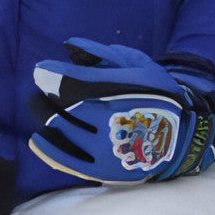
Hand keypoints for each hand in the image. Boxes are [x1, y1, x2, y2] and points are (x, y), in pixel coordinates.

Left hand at [28, 37, 214, 184]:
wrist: (178, 139)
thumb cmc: (157, 95)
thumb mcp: (140, 66)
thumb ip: (105, 54)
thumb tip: (70, 44)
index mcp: (119, 93)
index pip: (74, 82)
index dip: (53, 75)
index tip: (40, 69)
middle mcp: (107, 122)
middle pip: (63, 108)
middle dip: (44, 98)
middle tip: (37, 91)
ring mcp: (102, 149)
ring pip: (61, 132)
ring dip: (44, 118)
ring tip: (39, 107)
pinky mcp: (100, 170)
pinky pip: (65, 160)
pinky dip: (48, 149)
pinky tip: (36, 138)